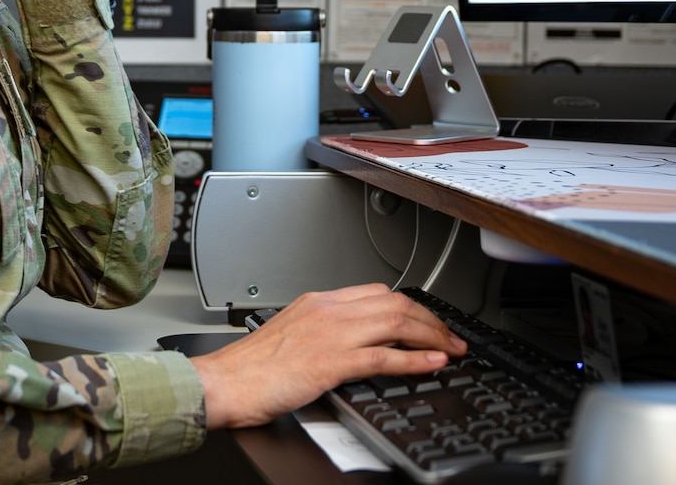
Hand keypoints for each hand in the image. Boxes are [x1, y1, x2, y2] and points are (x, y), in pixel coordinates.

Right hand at [188, 284, 466, 429]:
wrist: (224, 382)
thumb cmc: (249, 369)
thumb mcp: (290, 336)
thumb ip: (321, 333)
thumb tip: (351, 347)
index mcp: (317, 302)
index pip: (376, 293)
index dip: (410, 306)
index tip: (426, 321)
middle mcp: (327, 310)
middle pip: (394, 302)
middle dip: (430, 319)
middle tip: (451, 337)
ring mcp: (331, 333)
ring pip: (396, 322)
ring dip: (432, 336)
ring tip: (451, 350)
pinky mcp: (331, 361)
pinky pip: (384, 356)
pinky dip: (415, 360)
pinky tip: (432, 364)